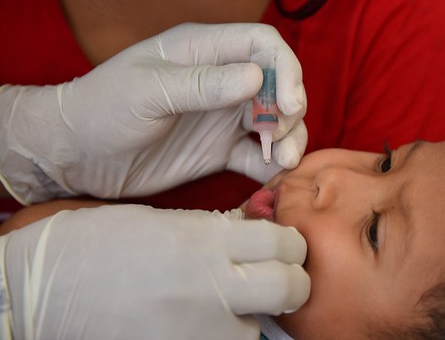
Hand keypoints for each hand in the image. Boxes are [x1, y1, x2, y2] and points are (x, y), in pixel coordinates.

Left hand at [0, 23, 306, 203]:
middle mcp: (220, 81)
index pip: (263, 44)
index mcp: (203, 51)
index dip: (286, 69)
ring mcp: (222, 118)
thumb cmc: (102, 108)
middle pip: (278, 84)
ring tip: (284, 161)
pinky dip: (271, 165)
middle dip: (290, 109)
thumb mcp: (147, 91)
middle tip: (277, 135)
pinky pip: (257, 156)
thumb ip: (201, 84)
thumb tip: (256, 78)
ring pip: (274, 122)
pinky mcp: (219, 151)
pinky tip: (273, 175)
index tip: (287, 103)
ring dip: (288, 139)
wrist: (76, 155)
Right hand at [0, 204, 309, 339]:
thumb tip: (255, 237)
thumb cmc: (98, 246)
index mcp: (203, 241)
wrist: (44, 290)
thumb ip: (215, 232)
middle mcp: (209, 288)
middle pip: (289, 288)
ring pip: (258, 329)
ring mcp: (197, 330)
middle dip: (292, 281)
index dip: (291, 243)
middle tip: (278, 277)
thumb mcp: (163, 222)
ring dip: (251, 317)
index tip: (285, 246)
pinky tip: (201, 321)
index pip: (282, 242)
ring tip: (222, 304)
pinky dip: (223, 336)